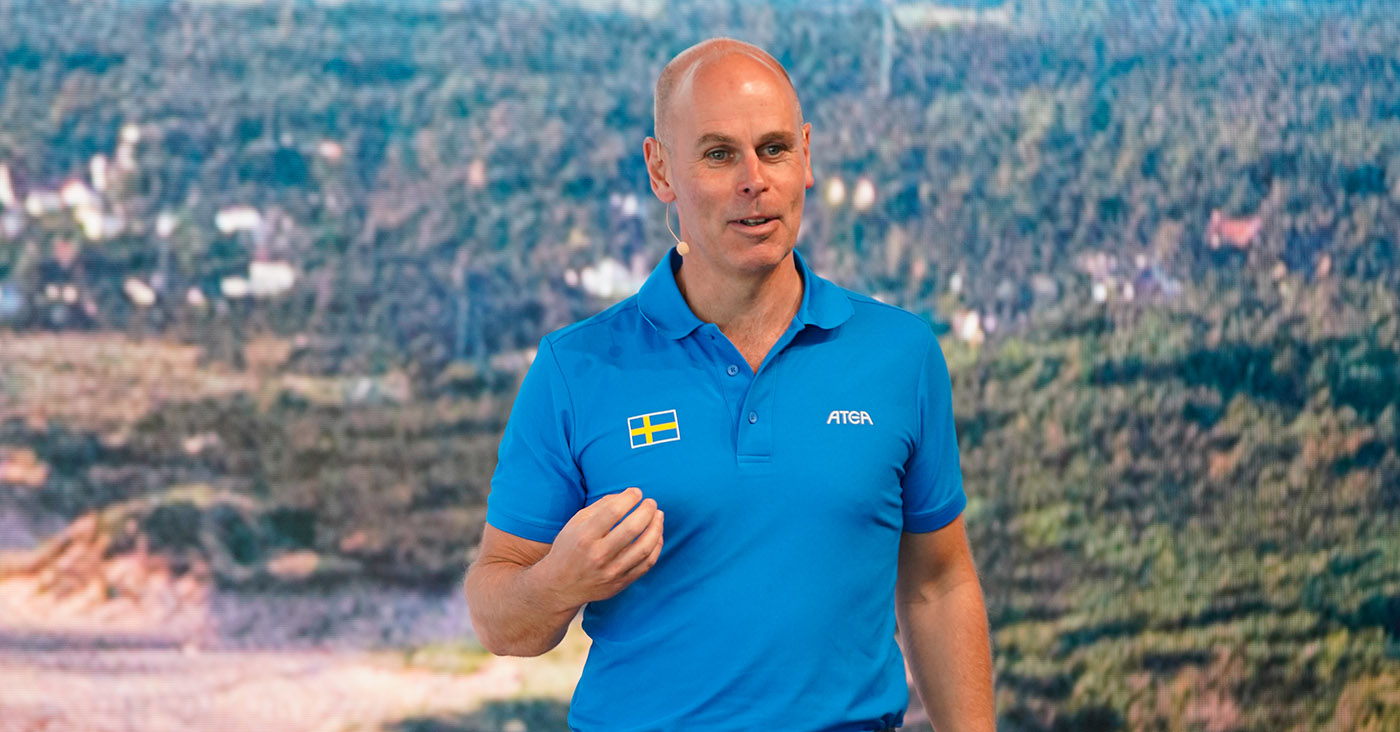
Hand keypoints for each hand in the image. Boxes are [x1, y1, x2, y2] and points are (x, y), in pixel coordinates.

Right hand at [534, 487, 663, 609]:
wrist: (560, 587)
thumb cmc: (569, 549)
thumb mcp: (575, 523)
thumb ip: (601, 507)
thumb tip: (628, 495)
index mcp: (584, 537)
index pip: (614, 511)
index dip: (630, 498)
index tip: (636, 492)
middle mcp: (598, 555)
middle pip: (632, 528)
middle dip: (647, 510)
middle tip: (651, 502)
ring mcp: (611, 572)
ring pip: (644, 548)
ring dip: (656, 527)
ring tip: (658, 515)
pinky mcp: (621, 583)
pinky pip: (647, 564)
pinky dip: (656, 547)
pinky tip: (657, 535)